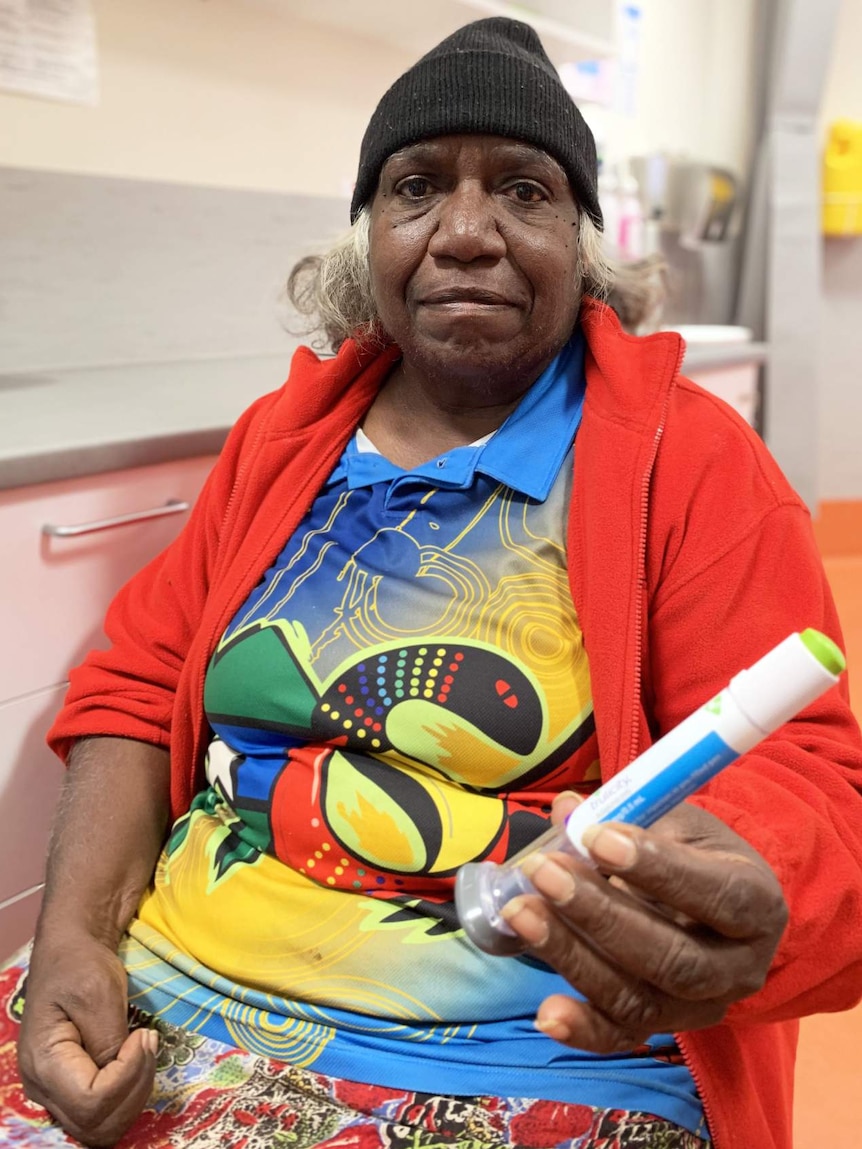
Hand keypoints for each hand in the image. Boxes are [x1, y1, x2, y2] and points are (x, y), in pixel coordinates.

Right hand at [17, 926, 156, 1146]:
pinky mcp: (72, 1090)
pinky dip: (128, 1096)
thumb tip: (124, 1072)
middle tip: (147, 1043)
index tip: (143, 1035)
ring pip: (101, 1128)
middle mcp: (43, 1088)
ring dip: (134, 1096)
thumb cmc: (80, 965)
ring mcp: (56, 1093)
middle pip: (96, 1124)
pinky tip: (137, 1063)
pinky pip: (103, 1115)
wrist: (70, 953)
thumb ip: (109, 1039)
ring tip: (144, 1051)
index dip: (127, 1076)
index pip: (92, 1101)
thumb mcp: (98, 992)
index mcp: (43, 1062)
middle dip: (134, 1089)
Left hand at [500, 798, 788, 1052]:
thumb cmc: (695, 853)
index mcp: (756, 902)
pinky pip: (623, 1036)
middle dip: (599, 914)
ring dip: (572, 956)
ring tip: (521, 911)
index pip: (716, 894)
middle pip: (672, 957)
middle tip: (543, 872)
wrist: (719, 906)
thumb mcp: (677, 822)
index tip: (595, 837)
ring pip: (639, 998)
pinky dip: (583, 1029)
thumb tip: (566, 810)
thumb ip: (627, 816)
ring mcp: (703, 1006)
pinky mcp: (665, 1027)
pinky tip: (546, 1012)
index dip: (655, 868)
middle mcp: (739, 966)